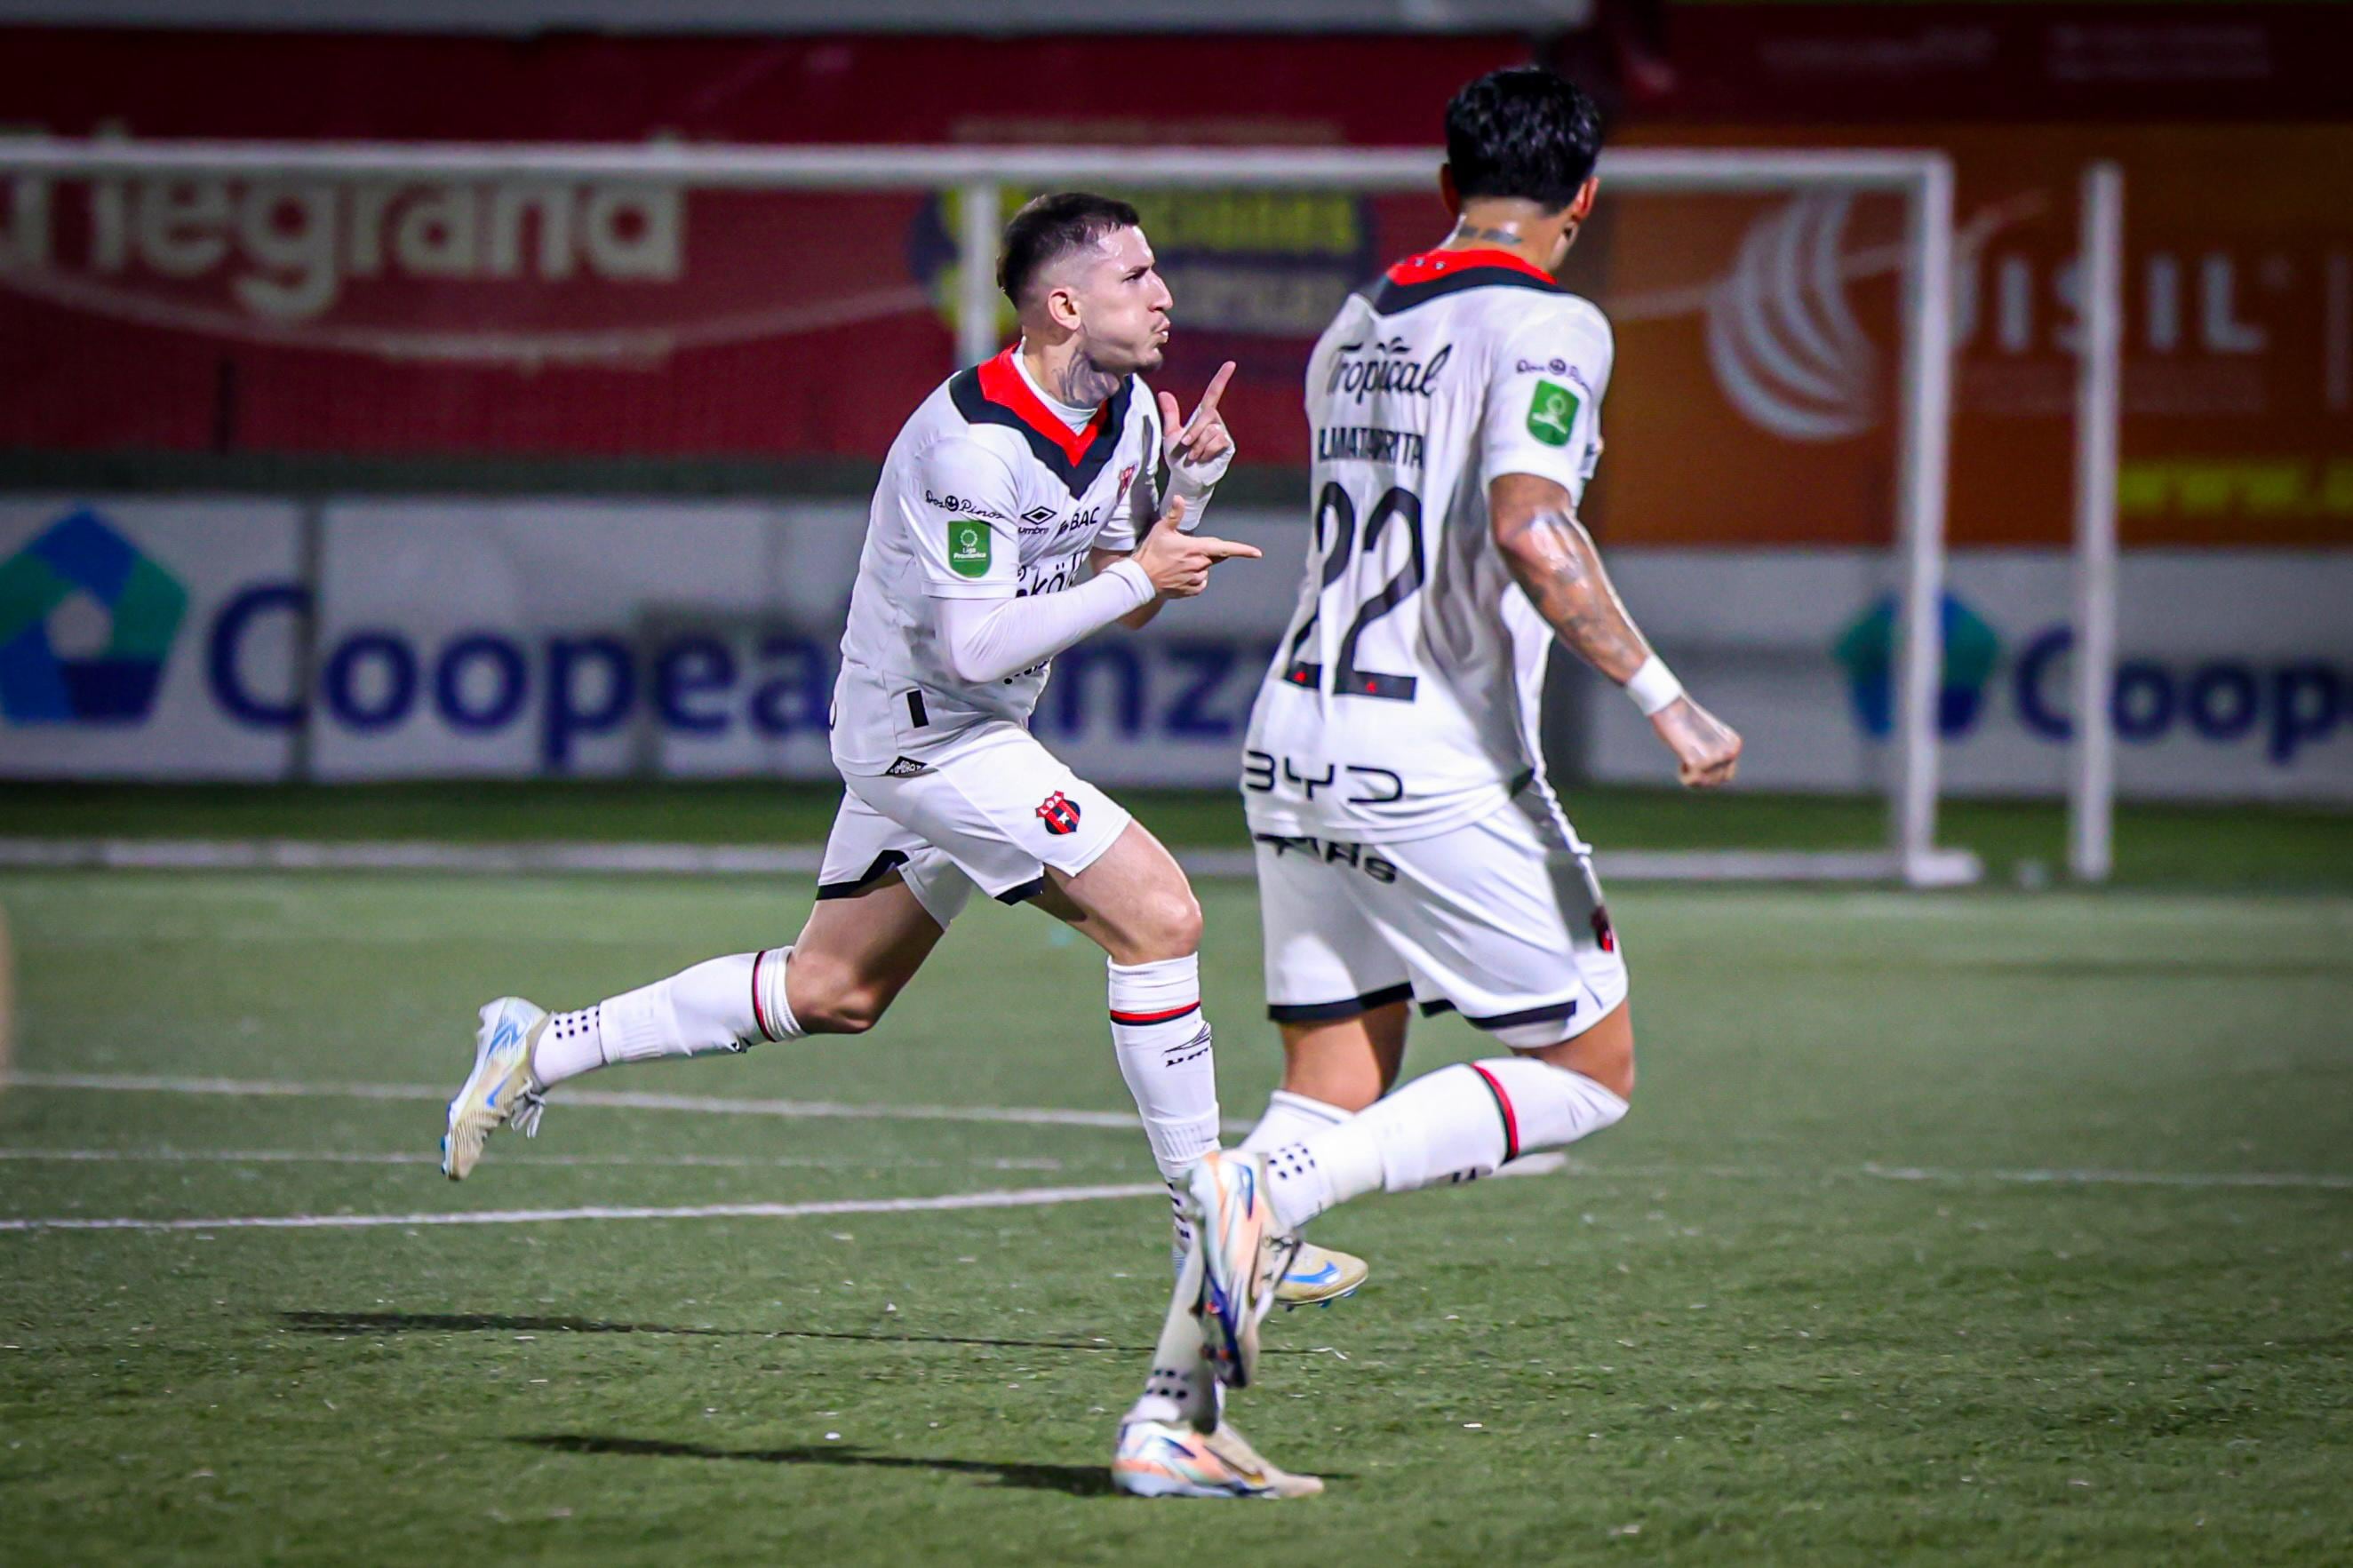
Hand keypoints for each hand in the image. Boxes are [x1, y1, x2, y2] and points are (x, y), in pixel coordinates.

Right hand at [1131, 497, 1260, 597]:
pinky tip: (1180, 574)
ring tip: (1178, 563)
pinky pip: (1201, 582)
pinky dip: (1195, 577)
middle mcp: (1200, 565)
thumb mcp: (1161, 530)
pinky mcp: (1192, 589)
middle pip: (1214, 555)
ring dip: (1198, 564)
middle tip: (1186, 549)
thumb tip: (1179, 498)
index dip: (1243, 550)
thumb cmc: (1151, 553)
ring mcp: (1197, 579)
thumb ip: (1174, 514)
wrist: (1141, 579)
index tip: (1257, 553)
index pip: (1225, 548)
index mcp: (1196, 548)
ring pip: (1206, 569)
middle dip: (1207, 551)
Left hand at [1156, 360, 1235, 474]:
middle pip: (1206, 417)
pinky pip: (1217, 442)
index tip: (1231, 363)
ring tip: (1194, 455)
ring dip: (1197, 446)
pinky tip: (1202, 458)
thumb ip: (1170, 413)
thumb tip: (1164, 393)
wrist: (1185, 476)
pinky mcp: (1227, 445)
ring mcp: (1222, 433)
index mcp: (1202, 415)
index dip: (1222, 378)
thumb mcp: (1170, 434)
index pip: (1214, 393)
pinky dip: (1205, 451)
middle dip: (1193, 433)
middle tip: (1185, 446)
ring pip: (1210, 432)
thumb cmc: (1179, 457)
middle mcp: (1214, 421)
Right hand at [1650, 696, 1741, 787]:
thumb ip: (1713, 752)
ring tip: (1684, 765)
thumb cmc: (1683, 720)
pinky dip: (1684, 776)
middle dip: (1701, 779)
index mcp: (1734, 744)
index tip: (1695, 761)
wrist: (1671, 706)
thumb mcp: (1707, 737)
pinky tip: (1681, 764)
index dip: (1709, 773)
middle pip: (1717, 781)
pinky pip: (1692, 780)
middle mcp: (1729, 752)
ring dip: (1693, 779)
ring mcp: (1716, 757)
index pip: (1726, 774)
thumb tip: (1710, 778)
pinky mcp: (1698, 760)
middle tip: (1688, 767)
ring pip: (1706, 783)